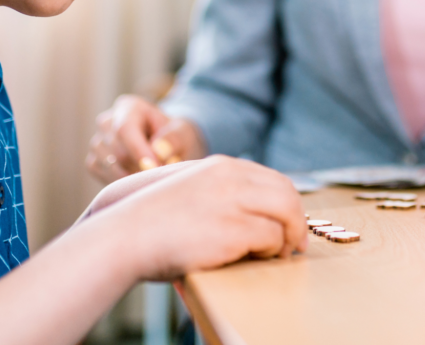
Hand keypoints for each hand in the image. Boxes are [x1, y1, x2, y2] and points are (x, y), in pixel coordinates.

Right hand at [87, 95, 205, 182]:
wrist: (165, 148)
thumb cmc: (174, 137)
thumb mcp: (182, 133)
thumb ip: (174, 139)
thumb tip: (159, 151)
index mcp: (128, 107)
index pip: (125, 128)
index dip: (138, 150)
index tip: (154, 167)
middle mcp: (107, 121)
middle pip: (116, 150)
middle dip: (139, 167)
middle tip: (159, 175)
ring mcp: (97, 141)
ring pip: (108, 164)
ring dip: (130, 176)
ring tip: (150, 175)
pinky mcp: (94, 160)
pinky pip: (102, 174)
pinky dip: (119, 182)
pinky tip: (135, 179)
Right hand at [111, 156, 307, 280]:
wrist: (126, 235)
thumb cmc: (150, 221)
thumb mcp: (185, 189)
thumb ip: (213, 191)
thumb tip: (243, 210)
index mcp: (220, 166)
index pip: (272, 179)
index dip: (287, 203)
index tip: (288, 224)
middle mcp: (231, 177)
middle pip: (287, 192)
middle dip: (297, 219)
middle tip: (295, 243)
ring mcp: (233, 200)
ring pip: (288, 212)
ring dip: (289, 236)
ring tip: (279, 254)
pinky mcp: (234, 228)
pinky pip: (272, 238)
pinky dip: (271, 251)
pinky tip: (258, 258)